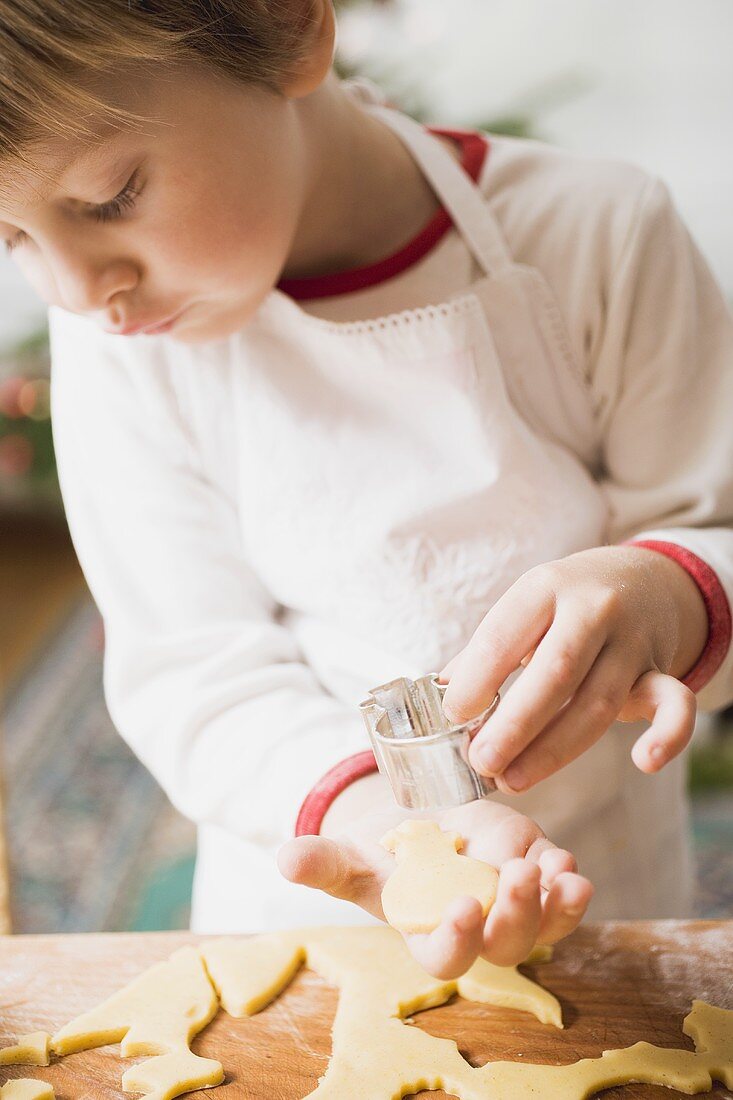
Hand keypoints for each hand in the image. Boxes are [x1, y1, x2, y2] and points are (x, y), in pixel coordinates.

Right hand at [278, 781, 592, 979]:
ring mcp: (512, 909)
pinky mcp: (536, 879)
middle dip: (518, 917)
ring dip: (556, 908)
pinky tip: (569, 866)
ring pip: (544, 927)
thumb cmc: (383, 856)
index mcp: (429, 935)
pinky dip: (570, 888)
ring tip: (561, 875)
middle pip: (505, 944)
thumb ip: (321, 862)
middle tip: (519, 876)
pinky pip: (562, 898)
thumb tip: (283, 857)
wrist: (420, 832)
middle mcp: (477, 932)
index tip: (463, 906)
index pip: (447, 956)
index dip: (457, 939)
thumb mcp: (349, 857)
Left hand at [440, 545, 705, 794]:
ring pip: (599, 701)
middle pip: (555, 672)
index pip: (504, 636)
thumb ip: (484, 653)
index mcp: (544, 587)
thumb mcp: (523, 609)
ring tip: (512, 779)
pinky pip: (675, 704)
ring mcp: (632, 640)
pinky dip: (668, 735)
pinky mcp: (661, 669)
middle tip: (481, 762)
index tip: (453, 717)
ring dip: (554, 750)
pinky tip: (644, 762)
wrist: (642, 580)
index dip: (476, 680)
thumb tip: (439, 700)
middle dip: (515, 725)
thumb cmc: (563, 605)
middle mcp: (593, 608)